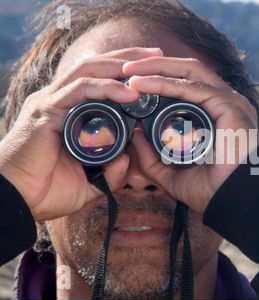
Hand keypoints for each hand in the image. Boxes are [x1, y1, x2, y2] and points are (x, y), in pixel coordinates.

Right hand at [0, 48, 162, 220]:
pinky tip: (128, 92)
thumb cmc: (47, 190)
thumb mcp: (90, 182)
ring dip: (120, 66)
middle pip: (97, 67)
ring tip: (148, 64)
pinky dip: (104, 88)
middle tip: (157, 53)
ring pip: (89, 72)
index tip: (155, 72)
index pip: (101, 81)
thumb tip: (128, 160)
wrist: (15, 201)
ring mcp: (51, 103)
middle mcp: (60, 101)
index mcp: (70, 112)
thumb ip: (111, 173)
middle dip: (129, 58)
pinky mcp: (46, 111)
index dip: (126, 73)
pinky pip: (78, 92)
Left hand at [123, 56, 258, 214]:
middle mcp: (223, 103)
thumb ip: (152, 157)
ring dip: (157, 68)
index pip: (186, 85)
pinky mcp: (229, 104)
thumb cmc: (211, 189)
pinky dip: (165, 83)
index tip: (130, 83)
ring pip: (189, 72)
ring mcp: (229, 101)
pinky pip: (192, 87)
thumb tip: (135, 135)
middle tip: (125, 68)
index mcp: (215, 114)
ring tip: (128, 71)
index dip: (159, 79)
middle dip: (154, 65)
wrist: (234, 202)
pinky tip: (143, 84)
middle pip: (187, 71)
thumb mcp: (171, 172)